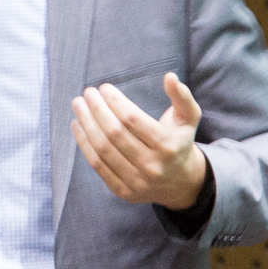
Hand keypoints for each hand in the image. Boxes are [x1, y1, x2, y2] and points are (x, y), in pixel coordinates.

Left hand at [72, 72, 207, 210]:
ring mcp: (136, 181)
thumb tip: (169, 77)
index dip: (115, 101)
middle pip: (115, 133)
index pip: (133, 120)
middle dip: (97, 110)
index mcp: (168, 145)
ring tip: (78, 106)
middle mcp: (152, 166)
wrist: (181, 183)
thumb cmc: (180, 142)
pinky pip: (98, 165)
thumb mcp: (189, 118)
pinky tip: (78, 126)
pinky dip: (84, 144)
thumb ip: (182, 96)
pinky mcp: (123, 191)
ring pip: (103, 149)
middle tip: (87, 93)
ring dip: (86, 124)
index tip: (104, 88)